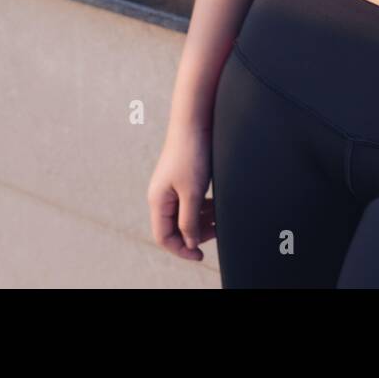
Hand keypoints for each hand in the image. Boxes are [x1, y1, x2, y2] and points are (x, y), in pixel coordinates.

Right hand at [148, 125, 215, 260]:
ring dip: (202, 219)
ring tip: (220, 217)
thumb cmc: (191, 154)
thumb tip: (190, 242)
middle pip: (175, 227)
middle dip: (196, 233)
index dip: (182, 249)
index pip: (164, 237)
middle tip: (217, 231)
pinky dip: (203, 206)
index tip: (201, 255)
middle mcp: (161, 196)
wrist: (194, 121)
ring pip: (185, 214)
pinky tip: (215, 203)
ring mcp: (171, 186)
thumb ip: (189, 220)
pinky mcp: (181, 178)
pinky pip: (190, 201)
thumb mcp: (192, 192)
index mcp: (158, 201)